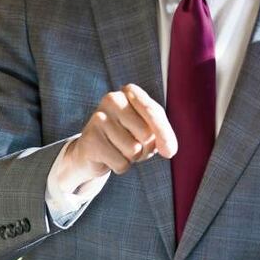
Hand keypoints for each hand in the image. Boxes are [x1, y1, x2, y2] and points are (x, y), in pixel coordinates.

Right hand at [62, 84, 177, 191]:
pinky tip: (108, 157)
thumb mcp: (150, 130)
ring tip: (119, 149)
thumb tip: (169, 151)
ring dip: (131, 158)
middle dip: (145, 148)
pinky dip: (120, 166)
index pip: (154, 112)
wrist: (92, 151)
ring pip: (134, 150)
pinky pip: (120, 163)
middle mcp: (112, 99)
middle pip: (146, 134)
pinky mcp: (90, 139)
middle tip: (132, 145)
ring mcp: (99, 118)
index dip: (164, 134)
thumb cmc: (127, 137)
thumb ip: (164, 136)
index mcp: (130, 92)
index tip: (170, 152)